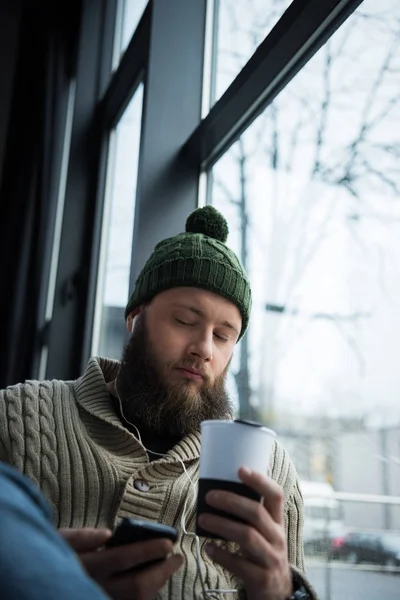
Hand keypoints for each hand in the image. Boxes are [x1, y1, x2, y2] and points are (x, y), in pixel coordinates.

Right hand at [59, 528, 182, 599]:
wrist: (41, 581)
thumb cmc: (53, 553)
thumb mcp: (60, 538)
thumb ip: (83, 536)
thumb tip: (108, 534)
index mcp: (87, 566)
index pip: (123, 558)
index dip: (148, 550)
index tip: (168, 543)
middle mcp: (96, 588)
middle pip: (136, 585)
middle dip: (161, 571)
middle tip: (177, 557)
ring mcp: (101, 598)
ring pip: (137, 599)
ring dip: (157, 583)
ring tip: (168, 566)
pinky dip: (147, 593)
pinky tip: (153, 580)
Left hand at [197, 468, 291, 599]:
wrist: (278, 592)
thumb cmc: (263, 553)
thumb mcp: (263, 532)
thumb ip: (249, 516)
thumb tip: (217, 495)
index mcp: (277, 521)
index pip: (276, 495)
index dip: (259, 480)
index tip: (240, 469)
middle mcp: (277, 537)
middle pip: (256, 513)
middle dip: (231, 501)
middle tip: (209, 496)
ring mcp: (271, 558)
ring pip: (247, 536)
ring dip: (222, 525)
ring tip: (203, 519)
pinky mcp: (262, 578)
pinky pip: (239, 564)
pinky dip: (221, 554)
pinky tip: (208, 548)